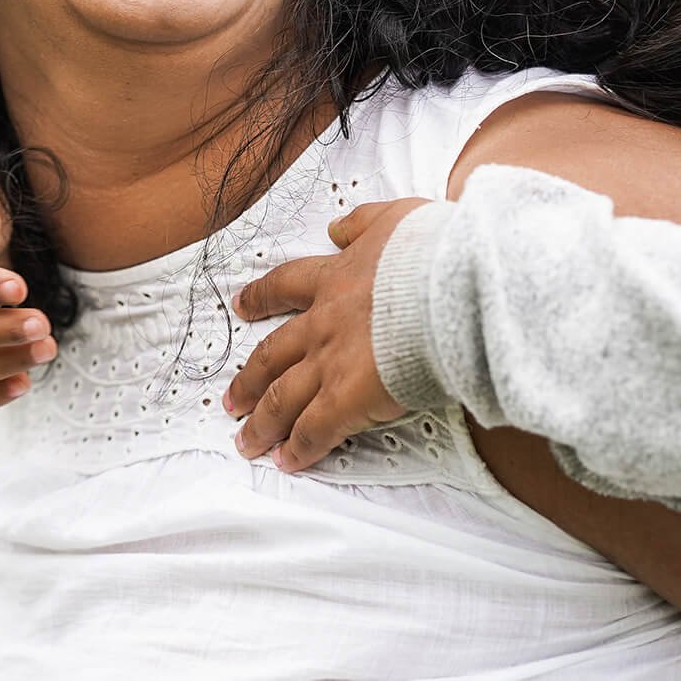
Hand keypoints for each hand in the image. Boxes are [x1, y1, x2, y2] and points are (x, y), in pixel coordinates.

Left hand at [221, 197, 428, 469]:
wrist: (450, 286)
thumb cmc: (433, 252)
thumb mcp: (394, 218)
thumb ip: (362, 223)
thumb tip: (338, 227)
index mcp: (335, 278)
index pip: (286, 286)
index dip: (261, 298)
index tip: (242, 306)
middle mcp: (323, 323)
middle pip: (271, 354)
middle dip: (249, 379)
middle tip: (231, 399)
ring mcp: (330, 363)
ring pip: (282, 398)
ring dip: (262, 422)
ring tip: (247, 441)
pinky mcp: (347, 399)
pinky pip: (314, 430)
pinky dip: (299, 449)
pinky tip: (288, 461)